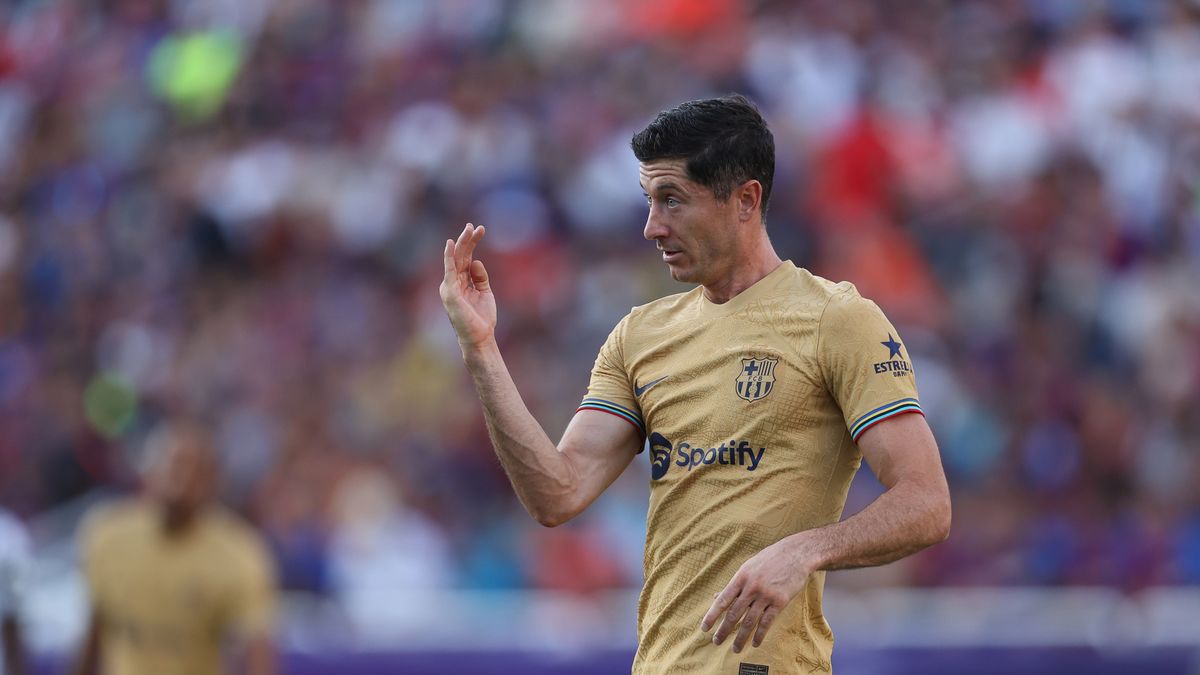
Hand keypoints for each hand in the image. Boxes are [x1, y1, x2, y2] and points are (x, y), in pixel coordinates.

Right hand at [440, 223, 496, 349]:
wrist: (480, 337)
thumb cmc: (481, 318)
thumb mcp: (484, 292)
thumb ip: (480, 277)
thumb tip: (476, 261)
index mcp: (461, 282)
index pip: (465, 258)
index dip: (472, 244)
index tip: (480, 230)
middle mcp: (453, 283)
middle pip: (460, 256)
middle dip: (467, 240)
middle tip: (475, 226)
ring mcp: (450, 287)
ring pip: (455, 259)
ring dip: (462, 243)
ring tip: (470, 229)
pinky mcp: (450, 292)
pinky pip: (449, 270)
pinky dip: (449, 257)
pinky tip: (451, 244)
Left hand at [700, 534, 816, 652]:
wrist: (796, 554)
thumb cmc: (770, 559)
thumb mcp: (748, 567)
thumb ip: (734, 584)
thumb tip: (716, 597)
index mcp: (741, 577)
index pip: (722, 600)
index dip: (712, 615)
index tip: (704, 628)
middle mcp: (751, 587)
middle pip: (734, 613)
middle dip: (724, 630)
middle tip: (716, 642)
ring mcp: (766, 595)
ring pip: (750, 621)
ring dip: (741, 637)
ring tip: (735, 648)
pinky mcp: (780, 601)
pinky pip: (767, 622)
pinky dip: (759, 634)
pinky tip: (754, 643)